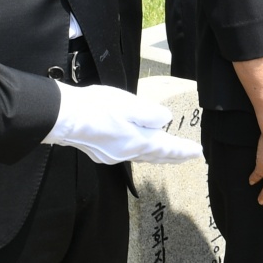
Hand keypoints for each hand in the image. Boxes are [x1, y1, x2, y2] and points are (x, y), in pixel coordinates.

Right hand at [44, 82, 200, 164]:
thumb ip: (151, 114)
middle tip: (189, 157)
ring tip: (168, 156)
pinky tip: (137, 149)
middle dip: (174, 157)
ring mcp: (113, 155)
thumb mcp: (131, 105)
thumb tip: (165, 120)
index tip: (198, 153)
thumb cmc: (97, 108)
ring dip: (158, 156)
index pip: (168, 148)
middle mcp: (128, 152)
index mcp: (139, 141)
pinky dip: (140, 153)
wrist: (64, 118)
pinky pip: (128, 154)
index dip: (184, 150)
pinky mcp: (100, 152)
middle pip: (157, 156)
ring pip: (143, 157)